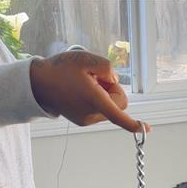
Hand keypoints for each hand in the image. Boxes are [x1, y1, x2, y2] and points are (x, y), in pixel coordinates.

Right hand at [30, 51, 151, 133]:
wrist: (39, 84)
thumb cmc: (61, 70)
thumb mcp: (86, 59)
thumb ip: (107, 68)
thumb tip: (114, 81)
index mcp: (94, 100)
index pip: (119, 114)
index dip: (134, 122)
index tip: (147, 128)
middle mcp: (92, 114)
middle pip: (118, 104)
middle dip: (113, 91)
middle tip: (95, 78)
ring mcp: (87, 120)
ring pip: (109, 107)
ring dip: (103, 95)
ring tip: (84, 84)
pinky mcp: (83, 121)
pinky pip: (99, 109)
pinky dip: (96, 100)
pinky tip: (81, 91)